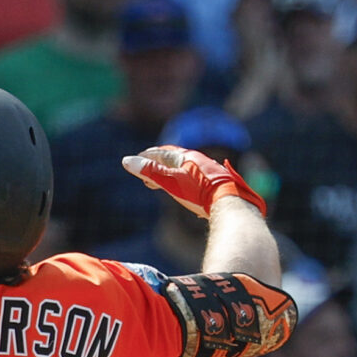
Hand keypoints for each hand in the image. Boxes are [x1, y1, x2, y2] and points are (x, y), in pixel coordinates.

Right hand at [121, 145, 266, 219]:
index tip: (136, 160)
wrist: (230, 203)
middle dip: (158, 166)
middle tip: (146, 175)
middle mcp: (199, 161)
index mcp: (187, 157)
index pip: (162, 152)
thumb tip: (127, 161)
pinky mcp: (216, 184)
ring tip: (163, 184)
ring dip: (171, 175)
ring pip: (185, 170)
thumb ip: (150, 171)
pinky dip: (184, 182)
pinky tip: (186, 192)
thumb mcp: (170, 182)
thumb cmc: (199, 192)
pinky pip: (196, 180)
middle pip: (174, 160)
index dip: (148, 156)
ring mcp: (209, 172)